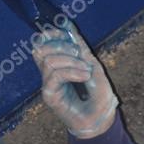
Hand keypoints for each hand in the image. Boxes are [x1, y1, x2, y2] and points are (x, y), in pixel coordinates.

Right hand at [31, 21, 118, 138]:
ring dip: (72, 61)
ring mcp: (48, 84)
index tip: (67, 33)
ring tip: (86, 71)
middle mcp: (50, 74)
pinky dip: (72, 72)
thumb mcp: (92, 64)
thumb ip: (79, 46)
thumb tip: (68, 24)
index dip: (52, 34)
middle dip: (62, 46)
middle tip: (81, 56)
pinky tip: (83, 76)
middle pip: (41, 49)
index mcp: (58, 65)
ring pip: (49, 61)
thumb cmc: (98, 95)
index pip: (42, 43)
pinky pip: (55, 75)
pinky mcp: (49, 95)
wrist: (102, 118)